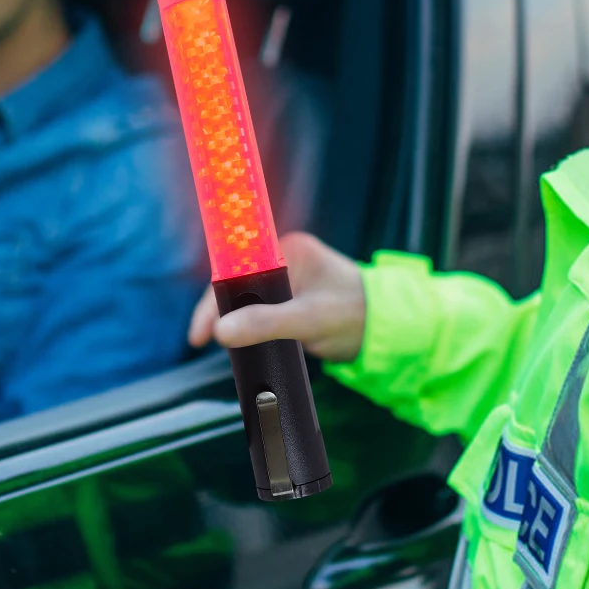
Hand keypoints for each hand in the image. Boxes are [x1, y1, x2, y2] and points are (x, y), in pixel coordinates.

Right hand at [187, 231, 366, 364]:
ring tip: (211, 341)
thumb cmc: (355, 314)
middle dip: (217, 309)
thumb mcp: (309, 320)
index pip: (238, 264)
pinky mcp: (290, 297)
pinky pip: (257, 307)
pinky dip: (245, 323)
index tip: (201, 324)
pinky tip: (235, 339)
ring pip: (244, 296)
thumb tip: (220, 331)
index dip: (215, 292)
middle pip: (236, 280)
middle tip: (202, 339)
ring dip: (230, 317)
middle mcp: (284, 257)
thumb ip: (265, 323)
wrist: (387, 328)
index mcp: (288, 248)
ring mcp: (287, 277)